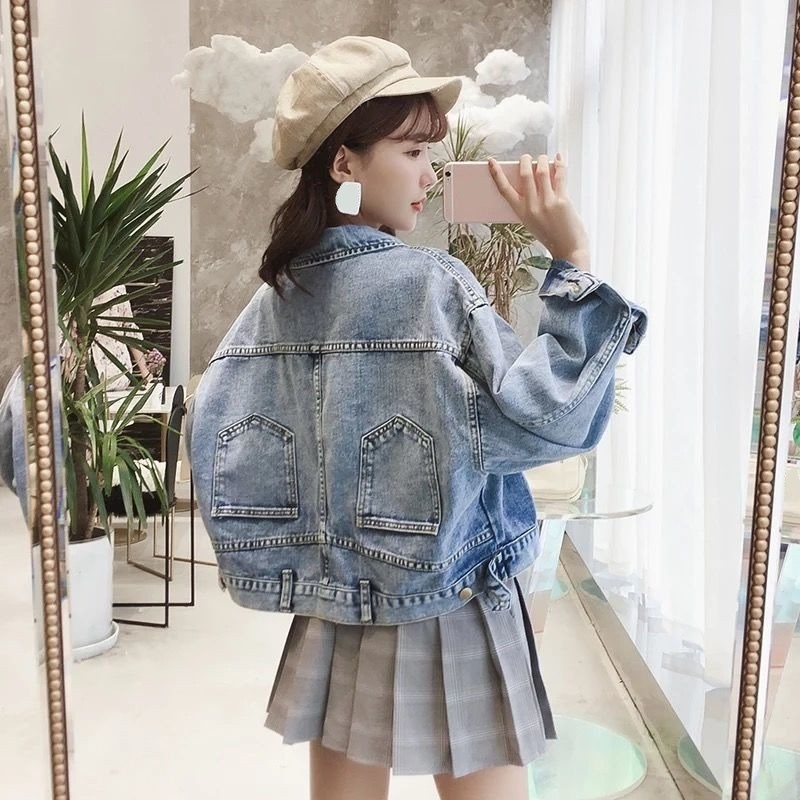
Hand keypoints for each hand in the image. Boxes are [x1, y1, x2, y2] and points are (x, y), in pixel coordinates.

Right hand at [488, 153, 590, 268]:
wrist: (568, 250)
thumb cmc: (552, 236)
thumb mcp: (532, 222)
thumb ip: (530, 204)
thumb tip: (532, 179)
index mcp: (521, 213)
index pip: (504, 190)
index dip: (496, 174)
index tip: (491, 162)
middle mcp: (532, 206)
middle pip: (524, 174)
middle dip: (525, 161)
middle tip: (526, 158)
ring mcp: (547, 203)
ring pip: (541, 171)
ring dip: (542, 160)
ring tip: (543, 158)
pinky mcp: (562, 200)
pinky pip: (559, 176)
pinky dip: (560, 164)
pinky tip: (559, 158)